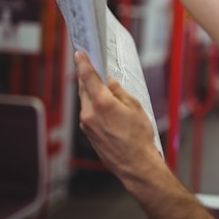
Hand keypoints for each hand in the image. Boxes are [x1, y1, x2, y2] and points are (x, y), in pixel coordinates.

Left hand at [74, 51, 161, 182]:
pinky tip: (106, 110)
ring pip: (86, 102)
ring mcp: (87, 125)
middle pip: (84, 89)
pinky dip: (94, 108)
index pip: (88, 77)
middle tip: (94, 69)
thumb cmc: (139, 137)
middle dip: (88, 79)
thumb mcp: (135, 107)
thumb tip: (109, 82)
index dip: (83, 63)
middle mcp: (89, 113)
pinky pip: (88, 114)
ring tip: (106, 92)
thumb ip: (119, 92)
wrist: (136, 165)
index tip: (79, 53)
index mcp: (102, 103)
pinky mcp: (88, 134)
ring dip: (92, 94)